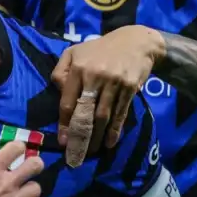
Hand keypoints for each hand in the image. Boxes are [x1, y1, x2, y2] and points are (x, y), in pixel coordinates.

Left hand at [53, 25, 163, 166]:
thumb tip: (59, 93)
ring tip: (91, 151)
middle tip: (76, 154)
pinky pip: (120, 113)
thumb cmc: (100, 49)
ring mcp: (114, 82)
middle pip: (85, 112)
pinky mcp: (130, 88)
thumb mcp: (74, 52)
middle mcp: (95, 76)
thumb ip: (61, 71)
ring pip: (103, 116)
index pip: (69, 101)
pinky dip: (114, 130)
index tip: (63, 141)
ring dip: (97, 137)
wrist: (137, 42)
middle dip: (80, 136)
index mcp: (78, 68)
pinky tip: (110, 142)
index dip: (65, 123)